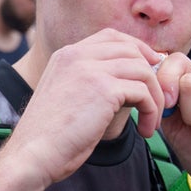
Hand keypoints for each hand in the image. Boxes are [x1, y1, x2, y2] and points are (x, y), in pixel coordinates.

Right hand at [5, 29, 164, 187]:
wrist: (33, 154)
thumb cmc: (50, 137)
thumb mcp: (67, 97)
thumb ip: (89, 82)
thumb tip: (128, 84)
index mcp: (66, 55)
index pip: (111, 36)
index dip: (137, 50)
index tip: (149, 72)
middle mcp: (77, 55)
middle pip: (132, 49)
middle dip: (152, 73)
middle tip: (157, 101)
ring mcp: (90, 70)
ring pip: (143, 70)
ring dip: (155, 97)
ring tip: (151, 122)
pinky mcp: (103, 89)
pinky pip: (143, 91)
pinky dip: (151, 111)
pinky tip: (144, 130)